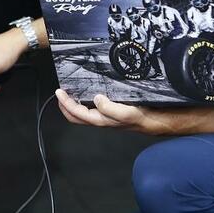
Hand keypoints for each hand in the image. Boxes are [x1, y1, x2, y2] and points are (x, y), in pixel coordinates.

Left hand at [54, 89, 175, 134]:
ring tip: (69, 93)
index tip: (59, 92)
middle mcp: (100, 119)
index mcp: (101, 120)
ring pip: (83, 113)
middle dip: (65, 106)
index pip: (77, 114)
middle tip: (59, 93)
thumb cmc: (140, 117)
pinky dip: (84, 101)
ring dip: (73, 104)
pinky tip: (86, 93)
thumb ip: (109, 108)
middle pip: (76, 116)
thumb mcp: (125, 112)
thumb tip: (96, 99)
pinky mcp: (110, 111)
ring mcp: (105, 116)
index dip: (66, 103)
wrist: (154, 120)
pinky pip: (92, 108)